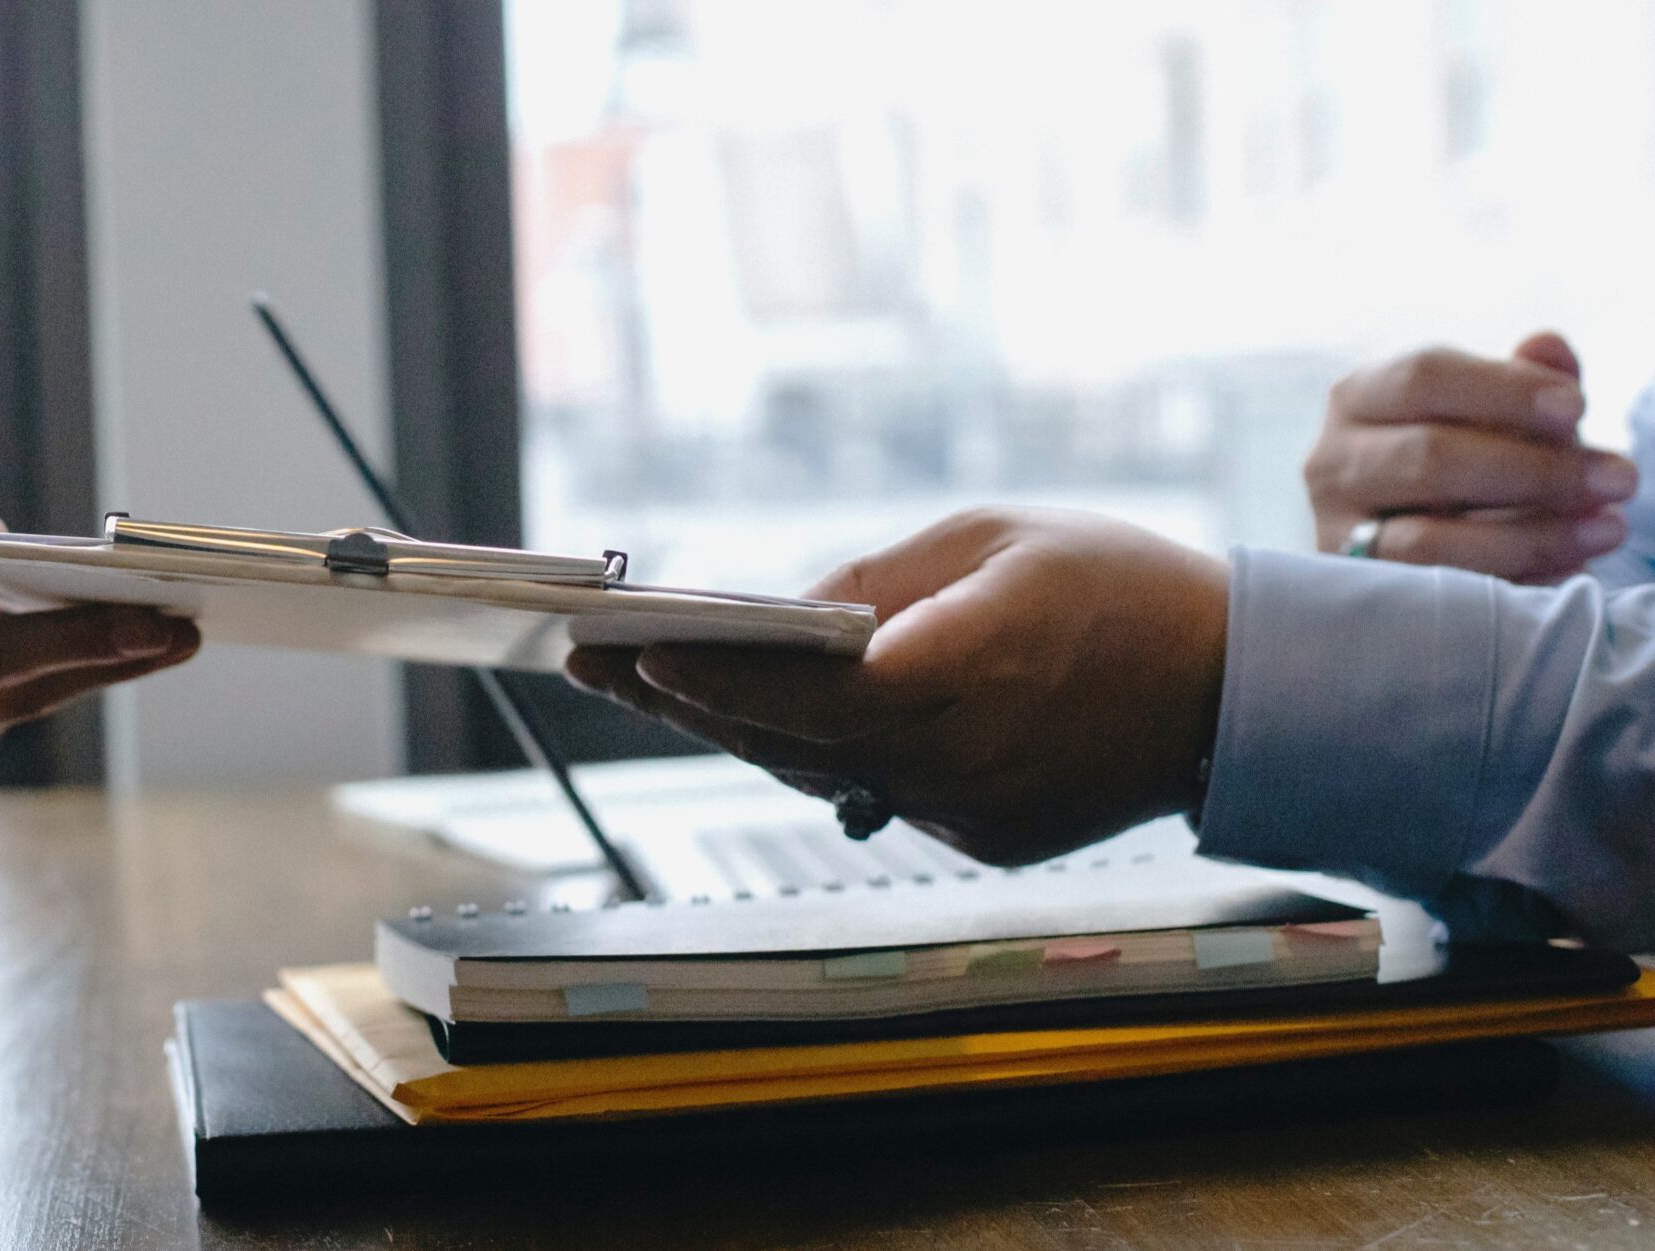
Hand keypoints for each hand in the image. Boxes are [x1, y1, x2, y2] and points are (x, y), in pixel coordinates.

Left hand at [566, 508, 1225, 865]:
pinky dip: (810, 754)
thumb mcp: (994, 537)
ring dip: (729, 731)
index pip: (810, 687)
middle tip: (593, 664)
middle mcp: (960, 758)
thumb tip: (781, 610)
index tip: (633, 649)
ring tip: (641, 685)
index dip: (715, 674)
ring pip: (817, 772)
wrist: (1234, 687)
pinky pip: (870, 792)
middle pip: (788, 740)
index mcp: (968, 670)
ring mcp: (968, 811)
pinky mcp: (981, 837)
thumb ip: (879, 578)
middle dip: (683, 700)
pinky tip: (743, 718)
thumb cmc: (1120, 586)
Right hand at [1307, 332, 1633, 582]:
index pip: (1423, 378)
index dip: (1504, 391)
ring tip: (1608, 528)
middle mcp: (1331, 461)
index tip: (1579, 409)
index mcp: (1361, 396)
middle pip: (1428, 457)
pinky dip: (1509, 582)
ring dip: (1531, 537)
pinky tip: (1569, 569)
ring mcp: (1337, 531)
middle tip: (1619, 479)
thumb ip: (1524, 378)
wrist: (1427, 532)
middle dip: (1536, 471)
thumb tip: (1547, 345)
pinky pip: (1436, 594)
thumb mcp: (1500, 412)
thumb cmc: (1469, 455)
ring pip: (1427, 539)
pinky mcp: (1360, 592)